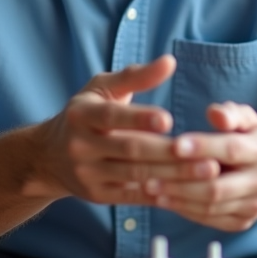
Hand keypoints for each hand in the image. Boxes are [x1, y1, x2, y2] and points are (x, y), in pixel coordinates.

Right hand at [26, 56, 219, 203]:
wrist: (48, 156)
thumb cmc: (85, 113)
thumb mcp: (102, 88)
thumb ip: (136, 75)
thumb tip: (170, 61)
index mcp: (82, 114)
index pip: (112, 116)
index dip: (139, 118)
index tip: (168, 119)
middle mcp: (81, 145)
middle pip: (130, 149)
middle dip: (169, 152)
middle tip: (206, 152)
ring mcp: (88, 173)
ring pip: (136, 174)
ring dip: (174, 174)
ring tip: (208, 171)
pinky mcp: (98, 195)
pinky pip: (133, 196)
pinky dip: (160, 193)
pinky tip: (187, 190)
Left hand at [143, 102, 256, 230]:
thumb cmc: (256, 143)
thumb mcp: (250, 121)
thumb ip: (232, 113)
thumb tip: (214, 113)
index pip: (231, 150)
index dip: (203, 147)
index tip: (175, 145)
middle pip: (218, 187)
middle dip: (181, 183)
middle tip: (150, 176)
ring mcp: (253, 205)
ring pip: (211, 206)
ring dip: (178, 199)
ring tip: (150, 188)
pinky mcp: (242, 222)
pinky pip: (210, 219)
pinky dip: (185, 210)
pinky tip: (165, 200)